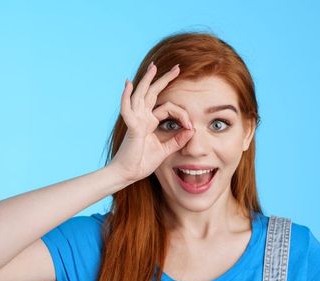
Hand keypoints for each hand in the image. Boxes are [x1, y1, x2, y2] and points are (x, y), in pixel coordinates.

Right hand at [109, 62, 192, 182]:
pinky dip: (126, 96)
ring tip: (153, 67)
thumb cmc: (141, 163)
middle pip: (153, 93)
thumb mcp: (165, 150)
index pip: (168, 108)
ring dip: (147, 80)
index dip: (182, 115)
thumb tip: (192, 130)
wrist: (127, 174)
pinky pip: (128, 109)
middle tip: (176, 67)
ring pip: (141, 95)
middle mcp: (142, 117)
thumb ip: (177, 140)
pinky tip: (128, 84)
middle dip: (164, 79)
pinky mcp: (132, 127)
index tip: (191, 126)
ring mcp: (135, 120)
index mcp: (149, 122)